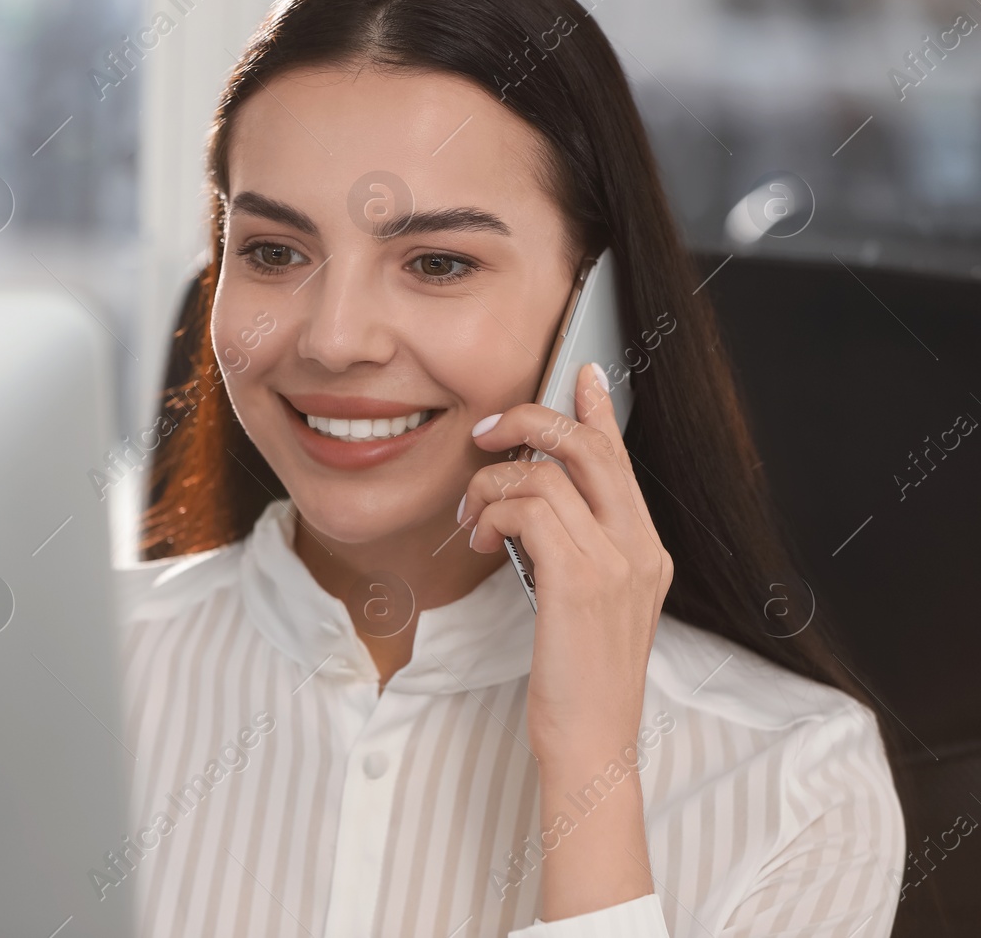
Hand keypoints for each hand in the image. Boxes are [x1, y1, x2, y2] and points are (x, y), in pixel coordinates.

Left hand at [458, 362, 672, 917]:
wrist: (591, 742)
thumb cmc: (577, 681)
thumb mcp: (585, 606)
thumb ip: (574, 551)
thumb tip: (532, 506)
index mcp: (645, 550)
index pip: (622, 460)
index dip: (599, 410)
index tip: (582, 374)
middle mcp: (640, 547)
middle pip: (588, 447)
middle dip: (530, 423)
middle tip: (486, 433)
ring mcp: (617, 562)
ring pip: (545, 475)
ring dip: (490, 485)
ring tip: (472, 520)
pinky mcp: (581, 580)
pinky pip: (529, 509)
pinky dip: (493, 513)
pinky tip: (481, 540)